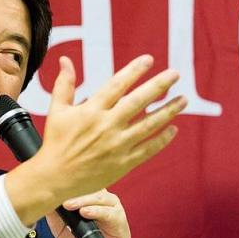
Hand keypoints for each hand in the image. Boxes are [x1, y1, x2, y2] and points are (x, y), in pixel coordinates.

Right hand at [6, 54, 184, 226]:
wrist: (55, 178)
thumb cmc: (55, 143)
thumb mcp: (57, 111)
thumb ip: (64, 85)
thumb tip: (65, 60)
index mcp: (91, 110)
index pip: (117, 85)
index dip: (134, 70)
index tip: (149, 59)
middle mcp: (106, 126)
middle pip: (139, 101)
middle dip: (159, 85)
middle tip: (175, 73)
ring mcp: (117, 145)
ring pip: (149, 125)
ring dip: (168, 111)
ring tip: (183, 100)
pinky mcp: (123, 163)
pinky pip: (148, 149)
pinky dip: (162, 139)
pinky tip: (173, 129)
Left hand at [46, 189, 140, 237]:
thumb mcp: (62, 229)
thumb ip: (54, 217)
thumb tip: (42, 204)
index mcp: (89, 194)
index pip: (78, 183)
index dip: (66, 182)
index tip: (52, 184)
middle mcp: (101, 196)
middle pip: (87, 187)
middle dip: (72, 191)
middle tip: (59, 197)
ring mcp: (111, 205)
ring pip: (97, 197)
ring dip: (82, 200)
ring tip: (69, 205)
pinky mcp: (118, 217)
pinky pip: (107, 212)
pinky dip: (95, 211)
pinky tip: (85, 213)